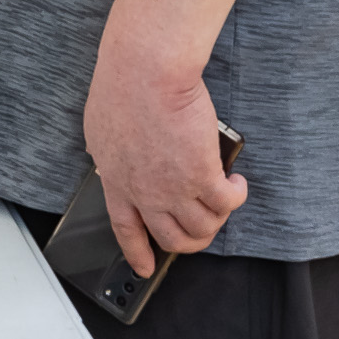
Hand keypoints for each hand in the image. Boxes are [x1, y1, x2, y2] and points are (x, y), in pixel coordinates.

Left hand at [80, 55, 246, 278]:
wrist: (145, 71)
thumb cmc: (122, 85)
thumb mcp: (102, 128)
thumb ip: (112, 154)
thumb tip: (118, 161)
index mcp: (115, 179)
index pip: (126, 228)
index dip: (137, 251)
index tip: (144, 267)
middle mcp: (144, 193)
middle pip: (171, 237)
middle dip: (191, 240)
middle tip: (202, 229)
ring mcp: (173, 189)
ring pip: (203, 227)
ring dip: (217, 219)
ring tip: (224, 199)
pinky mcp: (202, 177)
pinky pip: (227, 203)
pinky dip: (236, 196)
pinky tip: (236, 184)